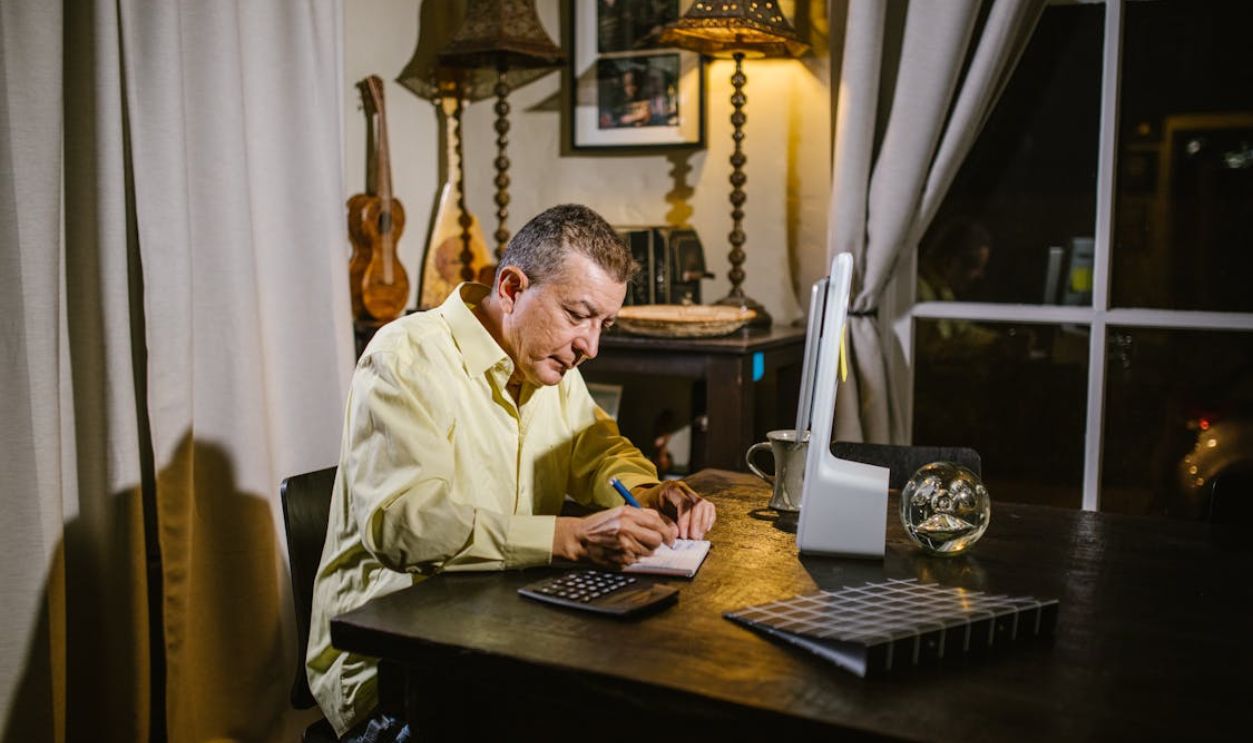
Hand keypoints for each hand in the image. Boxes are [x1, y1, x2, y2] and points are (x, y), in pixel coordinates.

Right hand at [553, 507, 677, 567]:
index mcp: (627, 514)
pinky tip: (621, 551)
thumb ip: (643, 515)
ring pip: (648, 552)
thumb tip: (666, 526)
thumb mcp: (620, 512)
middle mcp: (626, 529)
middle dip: (656, 542)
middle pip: (656, 540)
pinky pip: (636, 561)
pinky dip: (632, 558)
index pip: (657, 523)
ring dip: (643, 551)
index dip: (667, 532)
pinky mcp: (620, 559)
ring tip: (629, 545)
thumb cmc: (600, 524)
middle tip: (650, 542)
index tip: (670, 537)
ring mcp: (623, 546)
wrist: (580, 538)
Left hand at [633, 480, 715, 539]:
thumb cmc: (648, 505)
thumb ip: (661, 521)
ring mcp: (692, 493)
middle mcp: (684, 489)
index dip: (686, 520)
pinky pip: (709, 508)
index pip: (684, 502)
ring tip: (696, 538)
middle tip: (692, 539)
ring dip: (703, 524)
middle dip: (696, 523)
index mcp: (671, 488)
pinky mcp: (698, 501)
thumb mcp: (649, 511)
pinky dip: (708, 520)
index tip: (683, 536)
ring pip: (705, 506)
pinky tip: (704, 531)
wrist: (649, 498)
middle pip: (698, 504)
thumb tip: (675, 534)